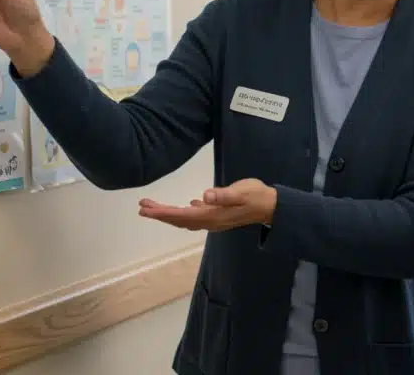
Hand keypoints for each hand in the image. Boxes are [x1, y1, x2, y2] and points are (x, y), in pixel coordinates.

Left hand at [138, 178, 276, 231]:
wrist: (271, 207)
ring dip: (169, 215)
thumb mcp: (241, 191)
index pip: (181, 216)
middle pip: (179, 220)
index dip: (163, 213)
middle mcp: (209, 221)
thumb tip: (205, 196)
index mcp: (212, 215)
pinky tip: (186, 207)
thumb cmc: (256, 196)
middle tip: (142, 207)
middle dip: (160, 215)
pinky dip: (185, 214)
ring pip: (186, 220)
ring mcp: (214, 220)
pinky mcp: (219, 216)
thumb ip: (223, 194)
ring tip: (154, 208)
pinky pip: (196, 217)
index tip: (146, 209)